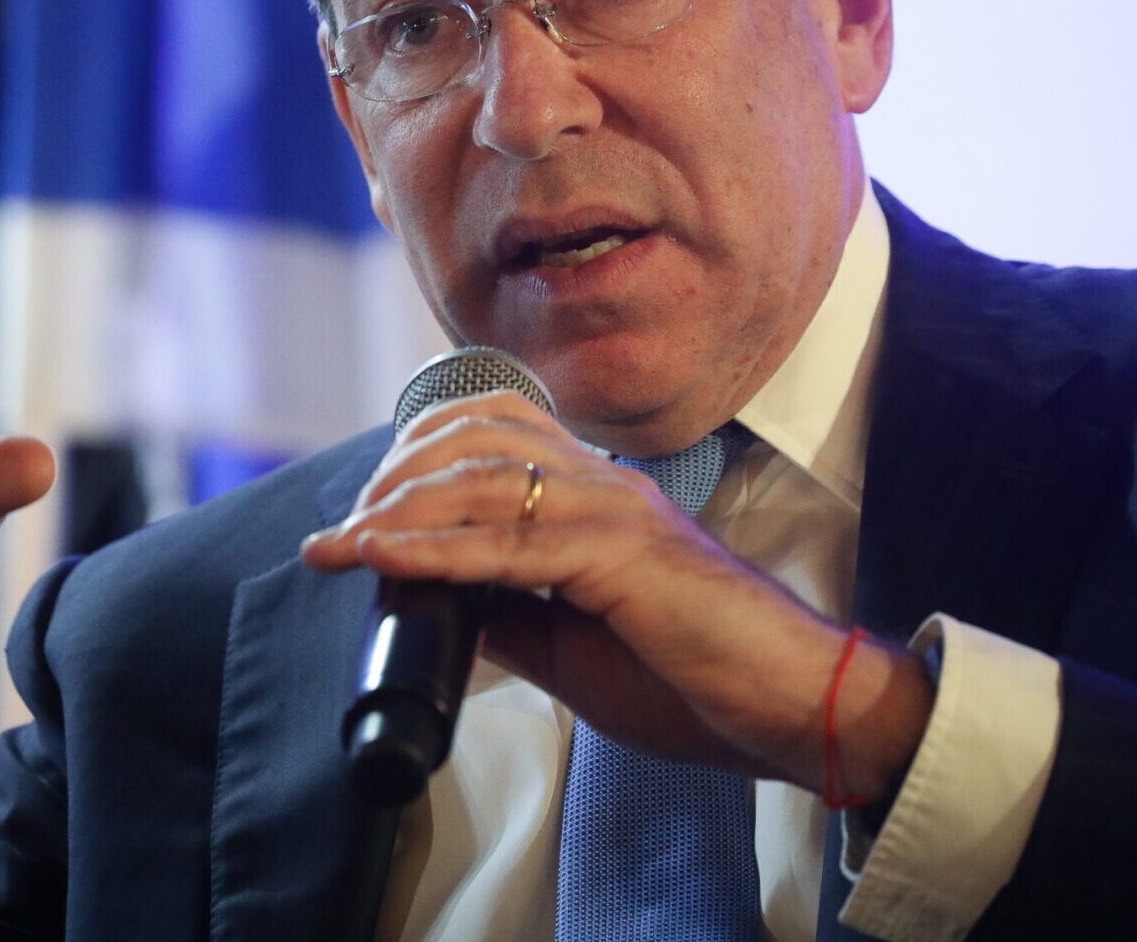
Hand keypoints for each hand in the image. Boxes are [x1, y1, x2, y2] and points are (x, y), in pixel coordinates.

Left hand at [299, 392, 931, 796]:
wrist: (791, 707)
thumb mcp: (577, 646)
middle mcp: (605, 485)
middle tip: (345, 528)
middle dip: (397, 474)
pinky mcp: (622, 554)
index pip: (497, 430)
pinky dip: (433, 548)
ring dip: (399, 507)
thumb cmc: (698, 679)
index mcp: (600, 496)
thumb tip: (440, 601)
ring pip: (484, 479)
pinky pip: (509, 542)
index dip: (420, 453)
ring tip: (346, 541)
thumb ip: (515, 613)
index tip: (365, 509)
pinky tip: (381, 557)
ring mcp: (615, 511)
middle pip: (477, 436)